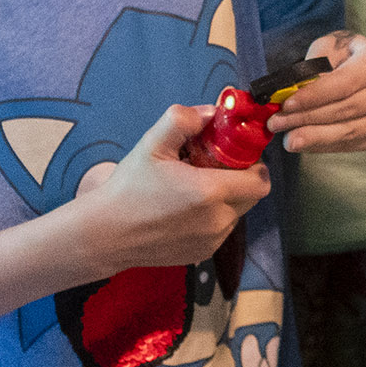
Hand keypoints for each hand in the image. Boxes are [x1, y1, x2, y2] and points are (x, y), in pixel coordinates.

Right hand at [71, 104, 266, 271]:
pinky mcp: (201, 254)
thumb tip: (210, 112)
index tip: (235, 155)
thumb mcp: (152, 145)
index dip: (254, 165)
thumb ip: (182, 120)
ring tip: (196, 187)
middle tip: (214, 167)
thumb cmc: (128, 189)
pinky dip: (214, 217)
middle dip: (240, 179)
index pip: (260, 181)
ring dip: (227, 199)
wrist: (104, 235)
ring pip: (237, 214)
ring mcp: (211, 241)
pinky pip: (221, 230)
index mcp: (210, 193)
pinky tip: (186, 209)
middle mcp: (217, 221)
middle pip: (251, 197)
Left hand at [267, 31, 365, 153]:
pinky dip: (323, 145)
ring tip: (287, 139)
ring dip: (313, 137)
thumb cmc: (344, 56)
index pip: (345, 83)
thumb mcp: (329, 47)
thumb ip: (314, 67)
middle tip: (277, 122)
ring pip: (348, 131)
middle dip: (307, 118)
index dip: (315, 96)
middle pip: (346, 109)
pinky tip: (304, 143)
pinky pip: (349, 144)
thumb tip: (293, 94)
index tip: (287, 104)